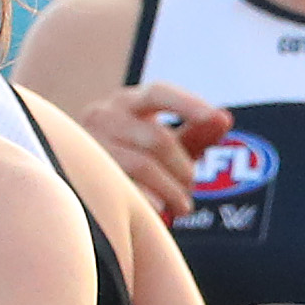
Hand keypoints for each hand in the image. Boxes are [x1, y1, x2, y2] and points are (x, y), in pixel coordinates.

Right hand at [72, 82, 232, 221]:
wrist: (84, 181)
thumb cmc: (132, 156)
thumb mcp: (166, 144)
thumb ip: (196, 133)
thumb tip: (223, 119)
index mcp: (127, 102)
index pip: (159, 93)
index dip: (187, 104)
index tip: (212, 116)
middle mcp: (103, 116)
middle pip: (158, 139)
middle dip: (183, 168)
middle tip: (191, 187)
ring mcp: (88, 146)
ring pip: (142, 165)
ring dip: (171, 191)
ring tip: (181, 206)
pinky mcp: (81, 176)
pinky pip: (123, 189)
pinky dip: (147, 201)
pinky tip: (159, 211)